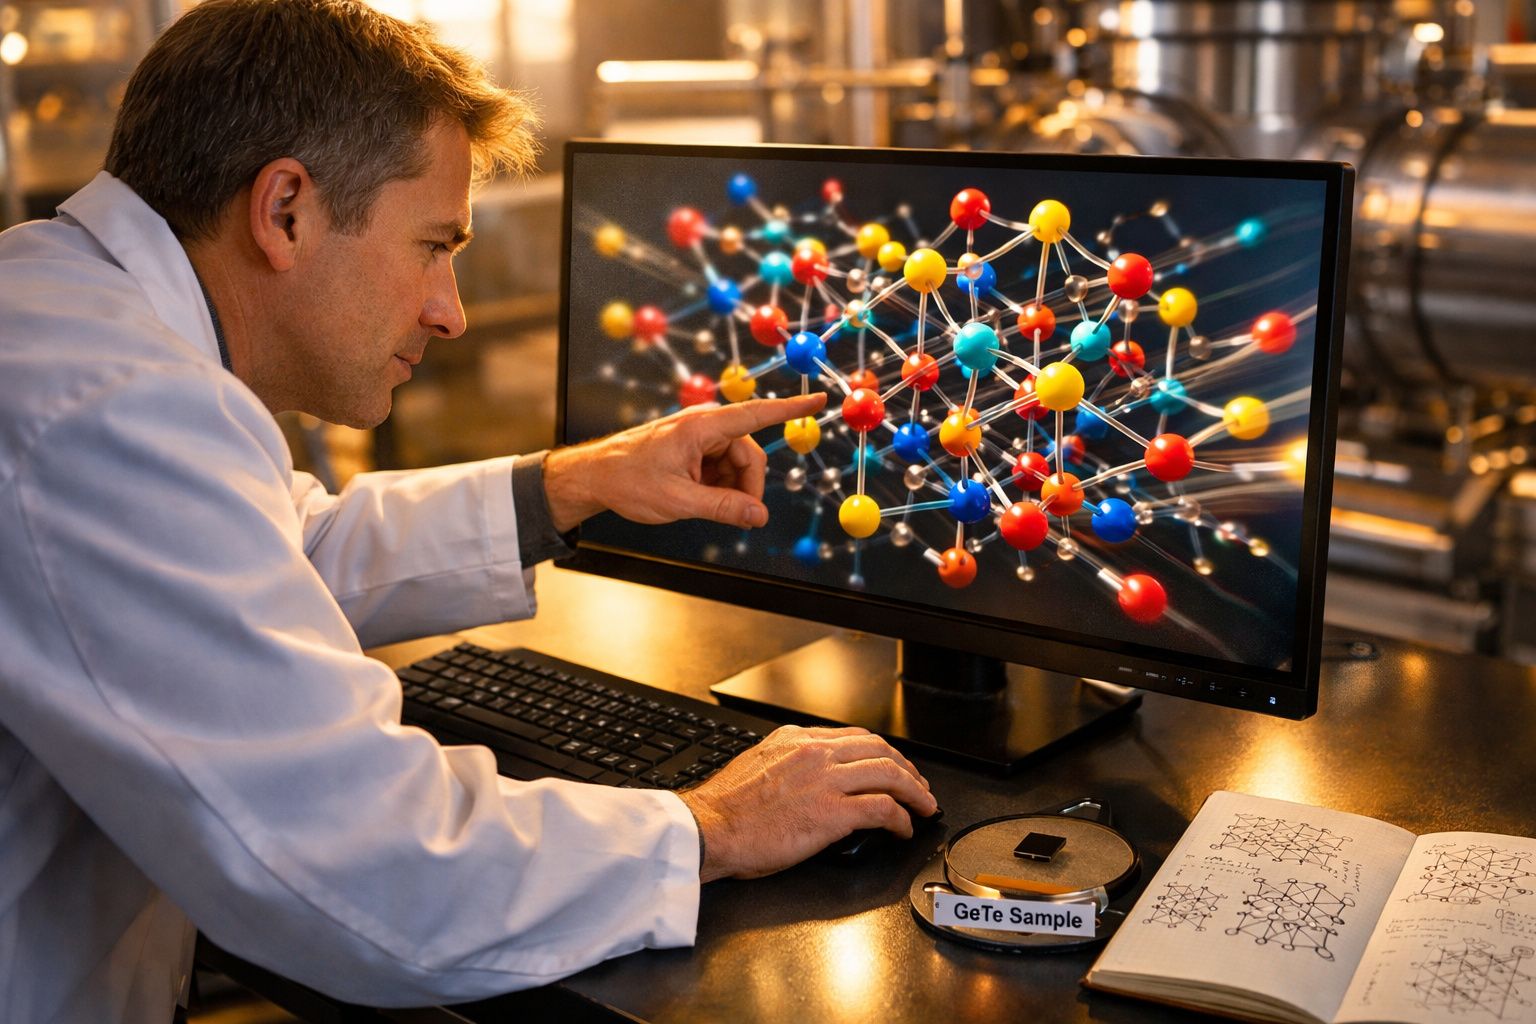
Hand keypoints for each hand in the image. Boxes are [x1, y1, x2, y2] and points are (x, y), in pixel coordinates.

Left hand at [542, 393, 826, 532]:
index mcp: (702, 426)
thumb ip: (723, 508)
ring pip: (737, 463)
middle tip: (736, 516)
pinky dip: (716, 485)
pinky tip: (695, 496)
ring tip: (702, 504)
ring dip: (729, 488)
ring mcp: (698, 435)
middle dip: (746, 486)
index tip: (820, 400)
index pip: (757, 414)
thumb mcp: (678, 501)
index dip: (791, 408)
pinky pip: (721, 466)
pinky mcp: (693, 446)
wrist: (594, 476)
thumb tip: (760, 517)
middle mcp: (704, 424)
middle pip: (749, 453)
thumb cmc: (629, 481)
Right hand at [676, 725, 936, 881]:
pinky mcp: (832, 812)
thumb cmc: (726, 808)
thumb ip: (787, 762)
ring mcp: (826, 781)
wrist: (709, 828)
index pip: (855, 738)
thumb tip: (807, 776)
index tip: (893, 766)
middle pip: (880, 751)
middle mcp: (815, 753)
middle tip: (919, 787)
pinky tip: (903, 829)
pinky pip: (883, 809)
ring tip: (924, 807)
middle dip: (907, 769)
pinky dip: (901, 818)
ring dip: (915, 792)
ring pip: (889, 774)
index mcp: (795, 739)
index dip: (883, 753)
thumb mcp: (757, 765)